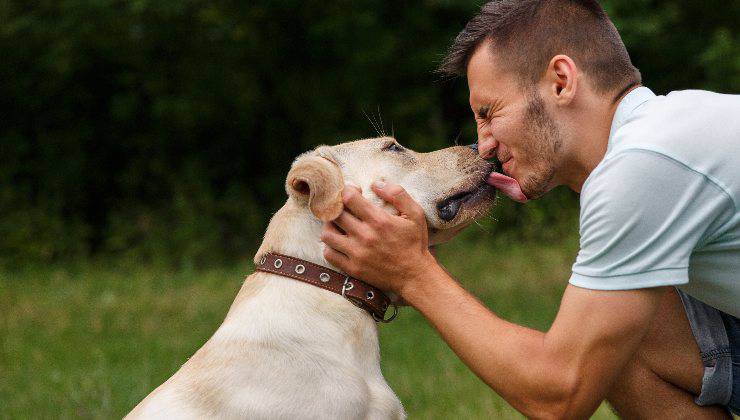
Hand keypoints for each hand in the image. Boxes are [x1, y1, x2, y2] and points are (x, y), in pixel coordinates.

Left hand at [320, 181, 436, 296]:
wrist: (415, 276)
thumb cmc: (415, 243)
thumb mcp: (415, 214)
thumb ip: (398, 194)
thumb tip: (376, 183)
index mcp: (379, 221)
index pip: (349, 198)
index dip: (348, 191)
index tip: (353, 192)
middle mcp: (365, 236)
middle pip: (336, 214)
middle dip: (338, 206)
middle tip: (343, 206)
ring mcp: (357, 254)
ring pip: (327, 234)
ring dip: (330, 225)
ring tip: (338, 224)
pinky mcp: (353, 268)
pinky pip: (329, 254)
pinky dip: (329, 246)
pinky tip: (339, 242)